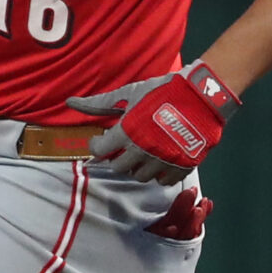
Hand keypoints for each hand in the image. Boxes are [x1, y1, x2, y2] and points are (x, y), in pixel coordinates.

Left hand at [68, 61, 240, 184]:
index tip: (102, 140)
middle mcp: (142, 151)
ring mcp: (161, 162)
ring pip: (140, 176)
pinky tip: (159, 159)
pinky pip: (162, 180)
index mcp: (127, 132)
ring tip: (142, 152)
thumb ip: (100, 103)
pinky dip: (158, 172)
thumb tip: (69, 102)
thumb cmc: (162, 91)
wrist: (202, 97)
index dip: (98, 145)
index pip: (100, 150)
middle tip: (123, 147)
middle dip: (116, 157)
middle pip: (118, 167)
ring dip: (137, 166)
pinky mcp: (180, 168)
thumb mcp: (129, 94)